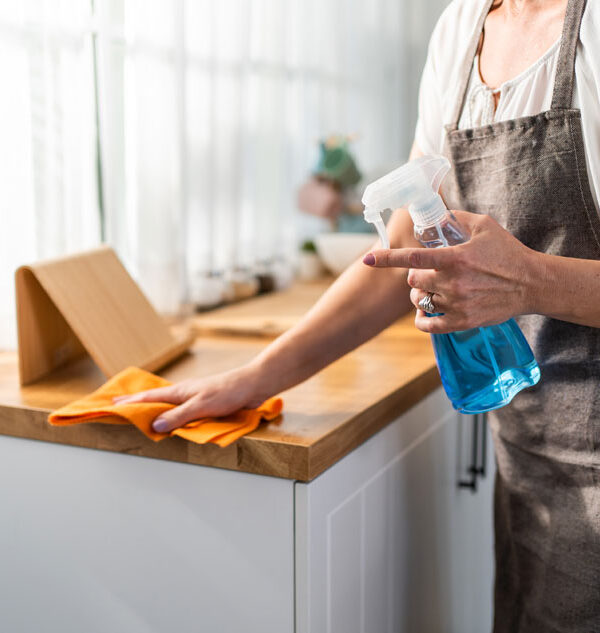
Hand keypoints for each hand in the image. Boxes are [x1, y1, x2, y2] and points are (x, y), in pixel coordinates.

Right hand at [113, 363, 269, 432]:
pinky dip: (170, 413)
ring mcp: (194, 397)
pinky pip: (181, 409)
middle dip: (136, 402)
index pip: (149, 398)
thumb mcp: (201, 405)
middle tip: (117, 405)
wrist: (252, 385)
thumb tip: (155, 426)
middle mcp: (184, 393)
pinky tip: (171, 417)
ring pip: (167, 404)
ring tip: (138, 411)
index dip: (130, 402)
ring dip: (152, 408)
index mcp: (179, 391)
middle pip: (154, 399)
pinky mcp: (205, 403)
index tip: (111, 404)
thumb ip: (179, 416)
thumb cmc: (228, 391)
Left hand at [363, 210, 540, 333]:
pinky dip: (422, 319)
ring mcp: (457, 305)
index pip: (412, 259)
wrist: (531, 284)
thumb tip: (434, 216)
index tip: (368, 259)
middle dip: (415, 276)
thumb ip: (456, 219)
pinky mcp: (462, 322)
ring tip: (433, 290)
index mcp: (455, 259)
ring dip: (420, 295)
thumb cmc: (507, 253)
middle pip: (413, 281)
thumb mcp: (484, 226)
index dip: (386, 259)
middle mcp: (453, 283)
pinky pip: (429, 325)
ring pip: (420, 301)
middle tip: (426, 273)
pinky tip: (425, 313)